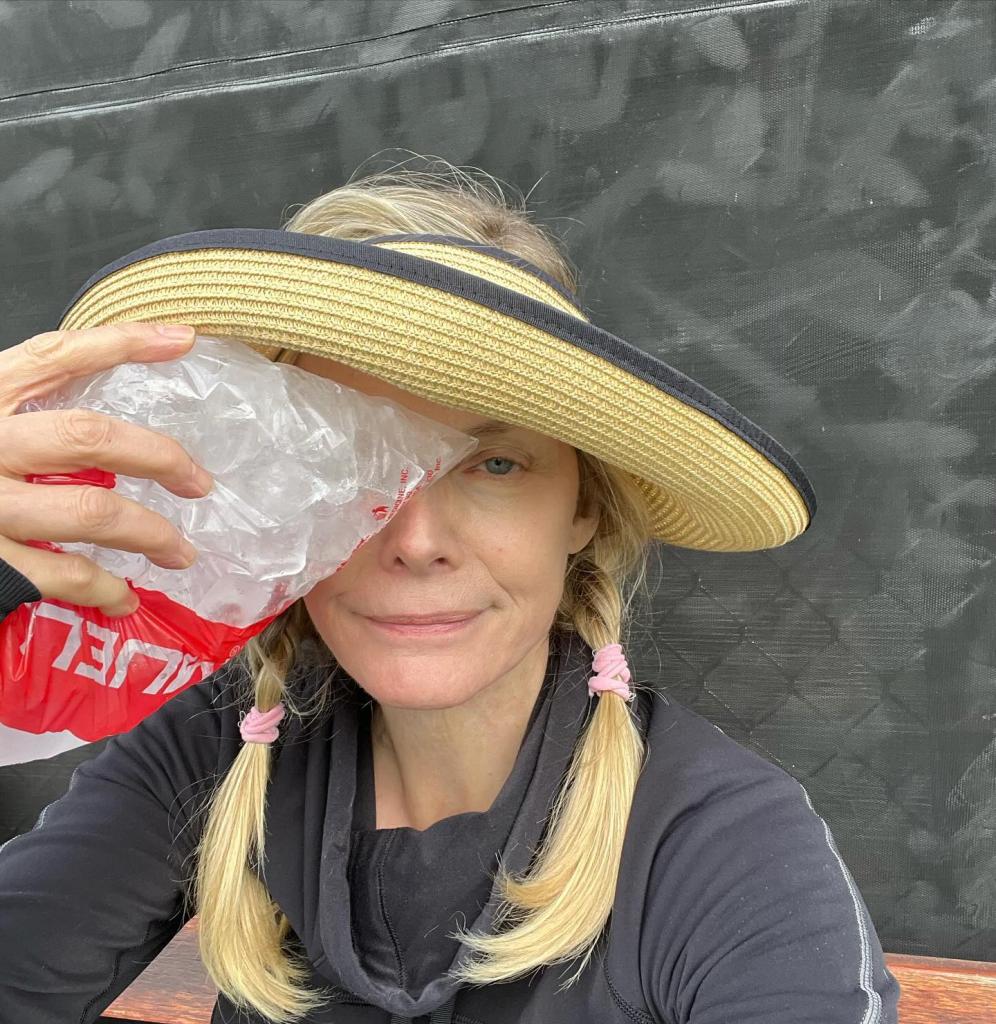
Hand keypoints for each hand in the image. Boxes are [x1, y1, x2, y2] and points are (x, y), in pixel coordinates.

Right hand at [0, 322, 213, 617]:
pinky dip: (102, 590)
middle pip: (90, 437)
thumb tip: (102, 415)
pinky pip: (58, 577)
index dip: (124, 342)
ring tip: (182, 552)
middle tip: (200, 482)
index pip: (57, 354)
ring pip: (89, 513)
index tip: (185, 339)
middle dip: (159, 457)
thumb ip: (20, 406)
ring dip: (150, 533)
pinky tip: (124, 598)